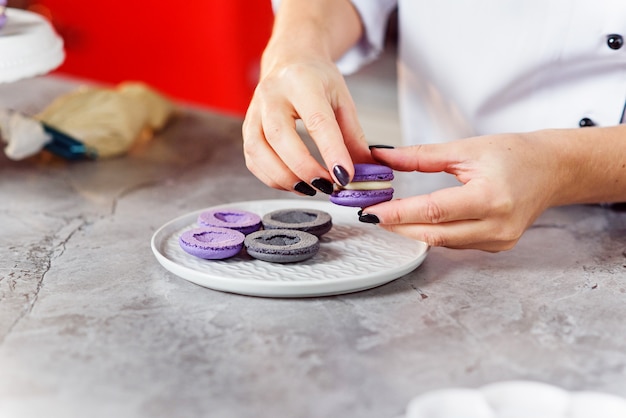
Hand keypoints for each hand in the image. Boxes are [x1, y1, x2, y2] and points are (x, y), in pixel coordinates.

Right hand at [242, 56, 372, 194]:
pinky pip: (253, 160)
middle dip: (304, 168)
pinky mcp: (246, 128)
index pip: (316, 121)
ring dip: (285, 178)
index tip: (345, 176)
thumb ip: (353, 137)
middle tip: (327, 185)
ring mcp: (254, 111)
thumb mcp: (342, 99)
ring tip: (311, 188)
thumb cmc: (317, 80)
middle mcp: (271, 95)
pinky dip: (272, 178)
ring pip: (259, 152)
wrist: (289, 60)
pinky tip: (294, 182)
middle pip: (279, 137)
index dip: (331, 151)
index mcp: (301, 82)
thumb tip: (365, 171)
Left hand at [364, 133, 563, 251]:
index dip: (399, 213)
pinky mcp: (498, 246)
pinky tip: (418, 222)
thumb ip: (421, 156)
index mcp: (491, 198)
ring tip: (389, 216)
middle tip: (371, 214)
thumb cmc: (515, 154)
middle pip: (434, 234)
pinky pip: (456, 244)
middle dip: (398, 226)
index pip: (434, 211)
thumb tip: (384, 157)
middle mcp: (497, 226)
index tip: (371, 211)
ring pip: (443, 242)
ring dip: (413, 230)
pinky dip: (434, 233)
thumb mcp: (466, 148)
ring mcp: (499, 241)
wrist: (552, 169)